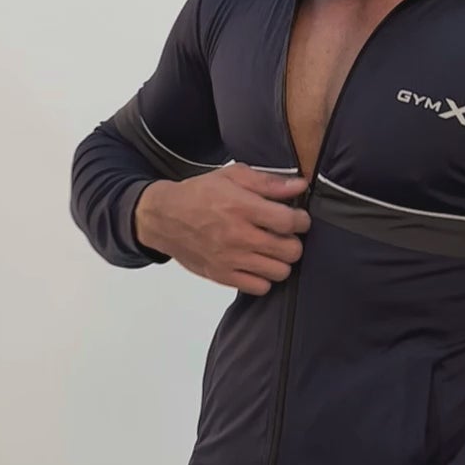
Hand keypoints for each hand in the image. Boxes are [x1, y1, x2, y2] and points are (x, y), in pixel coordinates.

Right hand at [134, 165, 310, 296]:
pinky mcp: (222, 276)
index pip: (289, 221)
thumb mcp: (233, 176)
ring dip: (281, 261)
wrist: (163, 218)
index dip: (301, 220)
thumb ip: (269, 182)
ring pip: (280, 272)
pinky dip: (264, 278)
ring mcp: (230, 259)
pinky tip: (258, 264)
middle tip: (285, 235)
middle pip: (290, 250)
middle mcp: (238, 236)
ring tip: (272, 250)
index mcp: (242, 207)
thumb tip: (300, 186)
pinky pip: (259, 287)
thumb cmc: (198, 195)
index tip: (297, 218)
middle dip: (294, 241)